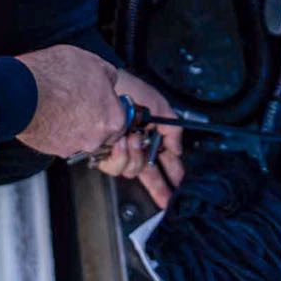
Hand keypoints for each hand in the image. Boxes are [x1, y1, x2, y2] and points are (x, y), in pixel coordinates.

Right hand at [14, 45, 123, 157]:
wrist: (19, 91)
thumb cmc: (54, 76)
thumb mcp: (93, 62)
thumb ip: (109, 77)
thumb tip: (110, 81)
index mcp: (112, 119)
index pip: (122, 120)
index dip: (111, 106)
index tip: (104, 101)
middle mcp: (95, 139)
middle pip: (102, 132)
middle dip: (93, 118)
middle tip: (80, 100)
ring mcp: (73, 147)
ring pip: (80, 137)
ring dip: (74, 124)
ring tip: (61, 103)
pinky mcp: (52, 150)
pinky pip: (60, 140)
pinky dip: (57, 129)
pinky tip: (50, 112)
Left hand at [95, 70, 186, 207]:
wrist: (103, 88)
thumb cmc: (128, 89)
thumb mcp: (159, 107)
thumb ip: (173, 130)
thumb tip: (178, 150)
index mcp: (149, 133)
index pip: (162, 158)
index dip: (170, 173)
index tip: (176, 185)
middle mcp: (134, 143)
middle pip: (148, 172)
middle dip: (158, 182)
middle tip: (166, 192)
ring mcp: (118, 149)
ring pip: (133, 171)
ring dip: (136, 156)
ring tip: (133, 139)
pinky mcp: (102, 153)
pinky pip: (115, 167)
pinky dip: (119, 155)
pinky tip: (120, 143)